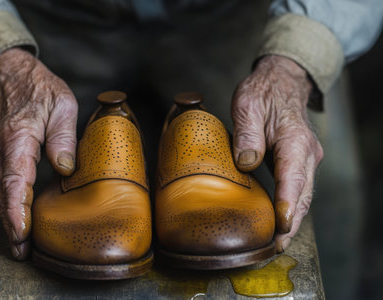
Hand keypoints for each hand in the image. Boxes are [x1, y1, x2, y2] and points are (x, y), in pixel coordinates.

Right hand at [0, 48, 77, 259]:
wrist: (11, 78)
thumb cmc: (39, 90)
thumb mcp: (61, 104)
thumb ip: (63, 136)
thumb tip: (64, 167)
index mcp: (17, 139)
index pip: (15, 181)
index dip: (18, 210)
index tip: (23, 232)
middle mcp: (1, 153)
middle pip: (4, 196)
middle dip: (13, 226)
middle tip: (24, 252)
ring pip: (0, 196)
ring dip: (10, 221)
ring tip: (21, 246)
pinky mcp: (0, 161)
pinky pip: (2, 189)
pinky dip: (9, 208)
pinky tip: (18, 222)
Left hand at [231, 55, 323, 251]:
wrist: (281, 83)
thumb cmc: (263, 92)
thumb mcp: (248, 105)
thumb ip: (247, 133)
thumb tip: (245, 163)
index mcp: (294, 139)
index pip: (293, 176)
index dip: (287, 202)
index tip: (280, 225)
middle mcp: (306, 153)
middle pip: (302, 194)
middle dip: (291, 222)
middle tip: (275, 245)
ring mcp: (305, 160)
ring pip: (303, 195)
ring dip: (291, 220)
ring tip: (275, 242)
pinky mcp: (298, 163)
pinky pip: (297, 190)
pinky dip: (290, 208)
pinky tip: (277, 222)